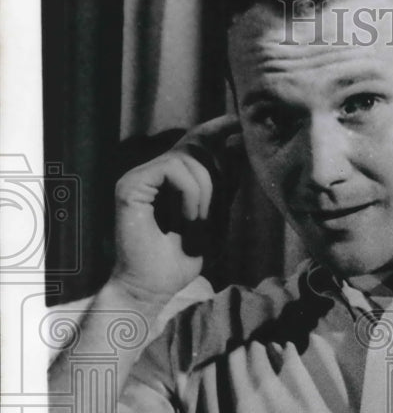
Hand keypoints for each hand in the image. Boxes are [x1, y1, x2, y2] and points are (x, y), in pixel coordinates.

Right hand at [111, 115, 243, 304]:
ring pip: (189, 158)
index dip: (220, 128)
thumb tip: (241, 144)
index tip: (241, 124)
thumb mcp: (216, 219)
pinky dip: (191, 196)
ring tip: (200, 225)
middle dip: (220, 174)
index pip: (198, 140)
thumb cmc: (183, 259)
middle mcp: (156, 170)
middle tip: (216, 214)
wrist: (153, 288)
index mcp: (175, 177)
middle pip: (198, 145)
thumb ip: (226, 185)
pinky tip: (188, 220)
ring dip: (207, 194)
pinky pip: (173, 169)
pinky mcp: (130, 184)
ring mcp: (141, 175)